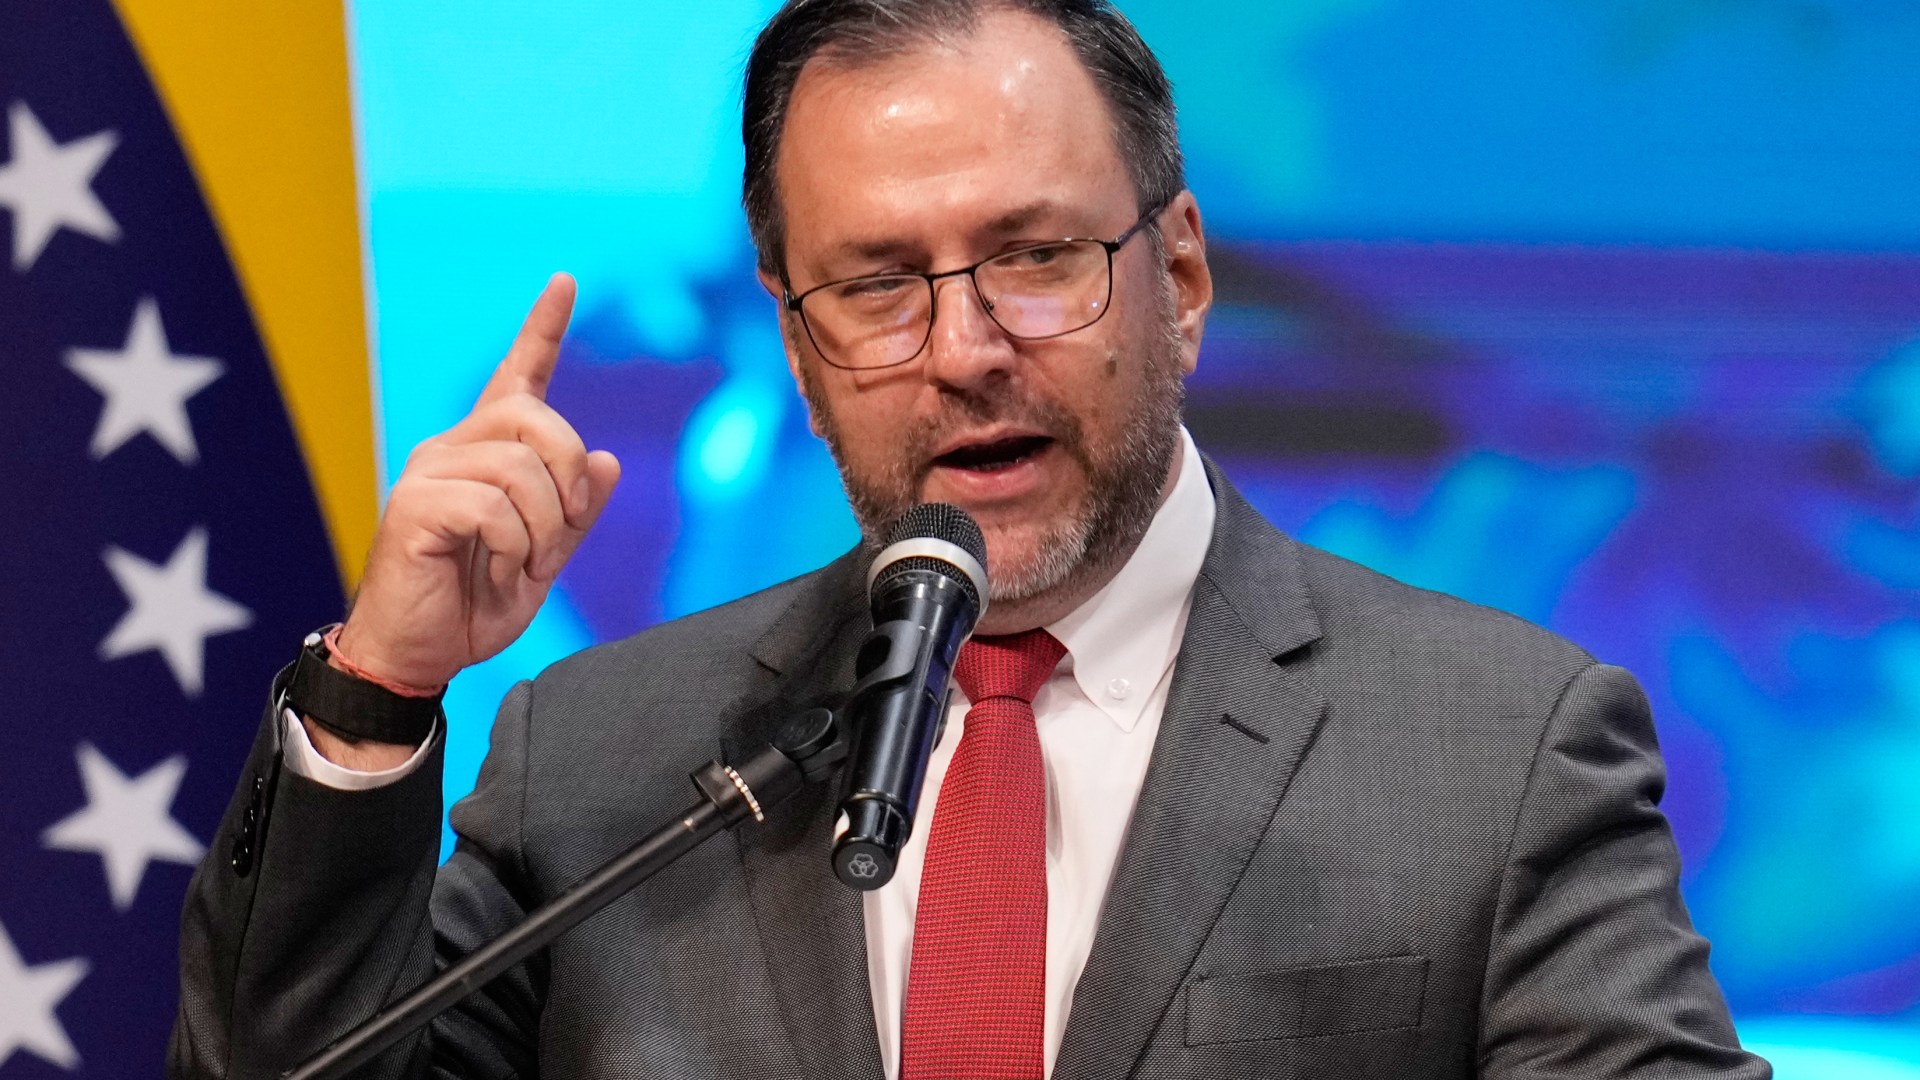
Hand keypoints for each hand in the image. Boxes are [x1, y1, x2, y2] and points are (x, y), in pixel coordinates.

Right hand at [336, 273, 620, 694]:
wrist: (418, 655)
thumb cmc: (472, 605)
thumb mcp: (543, 559)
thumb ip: (576, 512)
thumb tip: (608, 460)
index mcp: (486, 454)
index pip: (518, 376)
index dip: (543, 329)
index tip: (566, 282)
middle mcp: (452, 448)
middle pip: (535, 418)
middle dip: (566, 477)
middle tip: (559, 535)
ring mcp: (428, 472)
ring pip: (519, 468)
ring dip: (543, 527)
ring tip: (521, 565)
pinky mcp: (414, 504)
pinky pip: (492, 507)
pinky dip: (513, 548)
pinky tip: (495, 571)